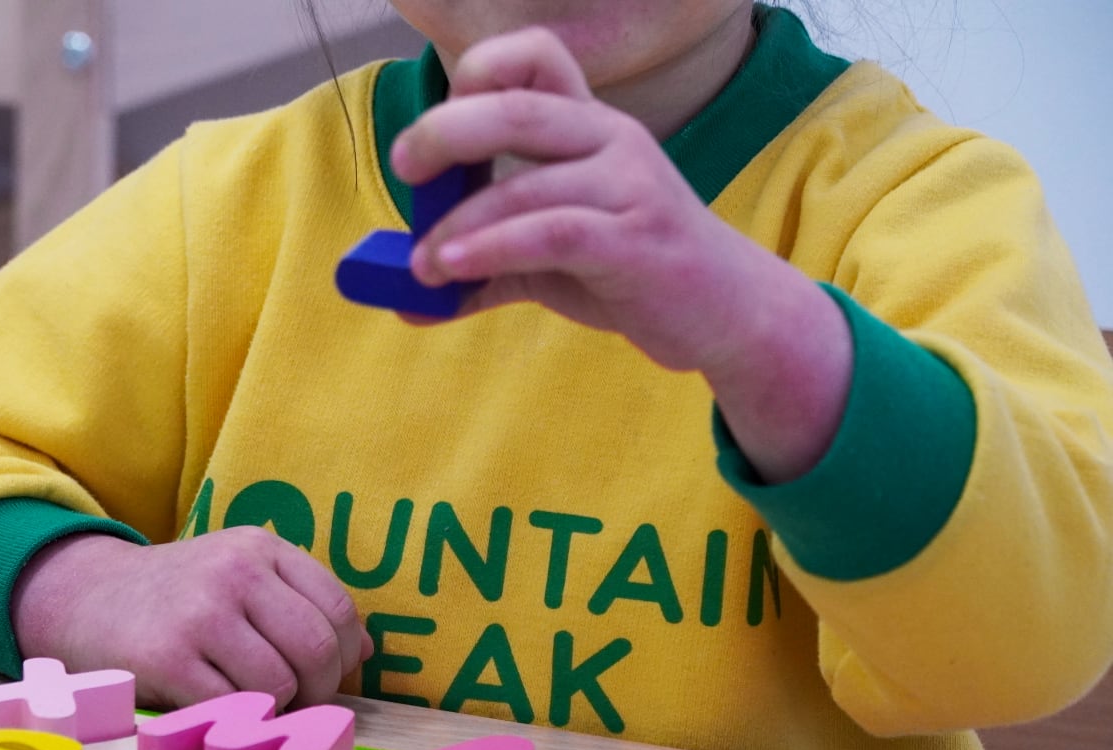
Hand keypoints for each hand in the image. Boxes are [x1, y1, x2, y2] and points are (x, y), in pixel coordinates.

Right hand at [11, 528, 372, 709]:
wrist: (83, 598)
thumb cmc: (175, 598)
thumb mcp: (238, 575)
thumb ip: (298, 602)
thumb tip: (366, 652)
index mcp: (261, 547)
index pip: (339, 611)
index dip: (344, 658)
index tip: (323, 678)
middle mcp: (235, 571)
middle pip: (317, 651)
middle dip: (316, 693)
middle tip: (290, 704)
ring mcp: (200, 612)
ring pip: (279, 685)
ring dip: (272, 710)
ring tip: (246, 703)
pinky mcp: (167, 657)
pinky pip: (231, 706)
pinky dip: (232, 720)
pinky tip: (213, 708)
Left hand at [395, 26, 852, 481]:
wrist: (728, 312)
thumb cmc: (632, 272)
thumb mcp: (550, 259)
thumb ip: (484, 266)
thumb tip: (404, 299)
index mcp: (589, 125)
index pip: (536, 55)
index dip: (476, 72)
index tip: (436, 131)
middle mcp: (611, 138)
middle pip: (516, 104)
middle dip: (443, 132)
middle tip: (406, 171)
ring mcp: (629, 185)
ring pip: (524, 185)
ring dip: (457, 223)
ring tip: (422, 264)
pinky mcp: (637, 240)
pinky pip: (550, 232)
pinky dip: (491, 249)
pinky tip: (455, 269)